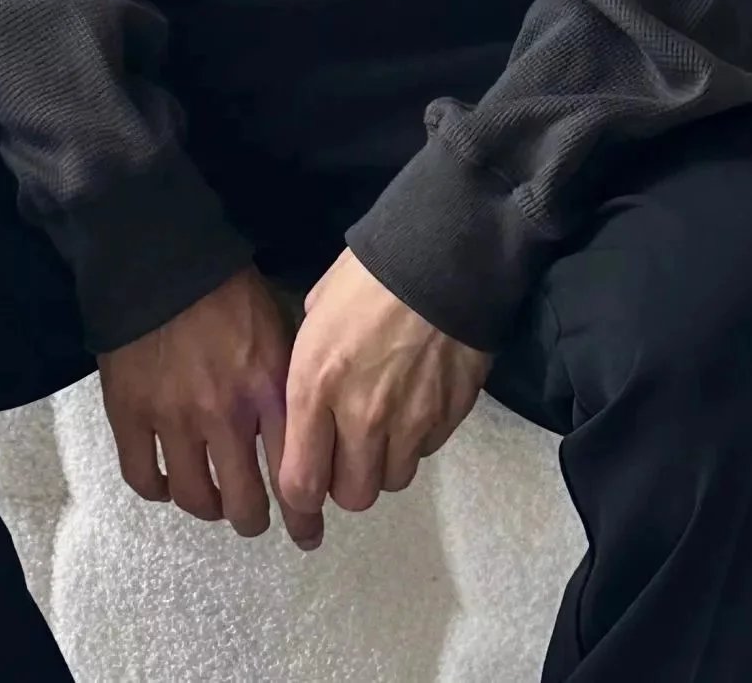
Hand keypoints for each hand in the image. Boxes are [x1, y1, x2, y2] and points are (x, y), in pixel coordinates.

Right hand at [98, 267, 322, 549]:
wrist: (160, 259)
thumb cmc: (227, 287)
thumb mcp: (279, 328)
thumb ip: (289, 382)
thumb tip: (307, 427)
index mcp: (267, 389)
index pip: (294, 473)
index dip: (302, 516)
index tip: (307, 531)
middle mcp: (223, 414)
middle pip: (243, 503)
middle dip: (254, 520)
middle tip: (255, 518)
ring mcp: (172, 418)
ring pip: (194, 498)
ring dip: (209, 507)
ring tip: (213, 501)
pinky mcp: (129, 414)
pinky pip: (143, 477)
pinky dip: (158, 489)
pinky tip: (169, 481)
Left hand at [278, 248, 491, 514]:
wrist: (442, 256)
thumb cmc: (368, 274)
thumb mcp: (317, 312)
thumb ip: (309, 364)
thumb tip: (311, 393)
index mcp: (317, 385)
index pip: (302, 481)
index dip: (301, 493)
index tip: (305, 481)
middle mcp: (362, 416)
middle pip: (352, 495)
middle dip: (345, 482)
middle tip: (346, 453)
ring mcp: (411, 420)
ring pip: (393, 480)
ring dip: (383, 463)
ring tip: (384, 428)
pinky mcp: (450, 415)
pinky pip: (427, 451)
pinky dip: (417, 440)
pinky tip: (415, 404)